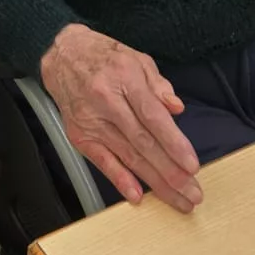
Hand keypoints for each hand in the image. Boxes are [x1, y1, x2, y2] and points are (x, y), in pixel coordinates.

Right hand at [40, 24, 202, 212]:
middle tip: (193, 192)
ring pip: (127, 156)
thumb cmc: (103, 56)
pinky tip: (136, 195)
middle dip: (171, 171)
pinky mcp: (79, 135)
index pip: (152, 116)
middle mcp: (106, 100)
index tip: (192, 165)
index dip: (173, 143)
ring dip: (154, 181)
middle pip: (143, 142)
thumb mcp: (136, 58)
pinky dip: (119, 179)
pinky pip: (101, 161)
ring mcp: (91, 120)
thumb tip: (177, 108)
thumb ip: (158, 84)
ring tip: (178, 199)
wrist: (61, 55)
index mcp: (124, 77)